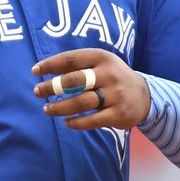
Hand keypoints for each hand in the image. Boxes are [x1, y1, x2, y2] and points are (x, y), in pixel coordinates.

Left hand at [32, 48, 151, 129]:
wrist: (145, 96)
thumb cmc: (112, 77)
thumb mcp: (101, 63)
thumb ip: (78, 65)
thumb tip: (44, 69)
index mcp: (102, 57)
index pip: (71, 59)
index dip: (51, 64)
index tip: (35, 71)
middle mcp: (109, 74)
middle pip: (74, 80)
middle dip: (52, 86)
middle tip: (37, 92)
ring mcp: (115, 95)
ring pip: (81, 102)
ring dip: (60, 107)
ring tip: (46, 109)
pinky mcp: (118, 114)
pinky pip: (92, 120)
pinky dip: (76, 123)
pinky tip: (66, 122)